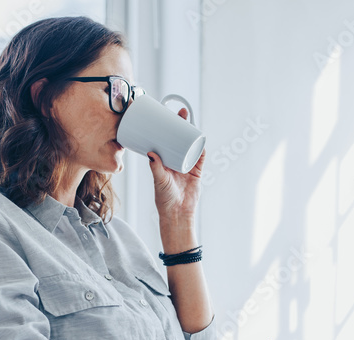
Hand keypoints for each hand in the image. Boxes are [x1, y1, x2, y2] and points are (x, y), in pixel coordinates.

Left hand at [148, 108, 205, 246]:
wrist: (178, 213)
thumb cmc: (164, 198)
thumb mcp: (159, 180)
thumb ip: (156, 168)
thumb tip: (151, 153)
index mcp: (164, 161)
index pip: (165, 140)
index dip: (166, 128)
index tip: (165, 115)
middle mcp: (175, 160)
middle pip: (179, 138)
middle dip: (181, 124)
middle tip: (181, 112)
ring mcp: (187, 165)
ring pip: (190, 144)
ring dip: (192, 132)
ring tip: (191, 121)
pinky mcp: (197, 172)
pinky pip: (200, 157)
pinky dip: (201, 149)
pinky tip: (202, 139)